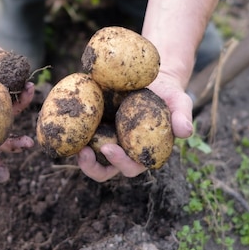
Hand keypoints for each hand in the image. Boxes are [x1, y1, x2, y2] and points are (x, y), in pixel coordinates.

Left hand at [77, 69, 193, 181]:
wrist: (152, 79)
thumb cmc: (167, 94)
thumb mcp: (179, 101)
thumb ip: (183, 115)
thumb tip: (186, 132)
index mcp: (141, 153)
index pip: (130, 166)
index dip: (119, 162)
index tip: (109, 149)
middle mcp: (121, 151)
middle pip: (104, 170)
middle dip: (92, 167)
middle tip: (83, 153)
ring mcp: (104, 140)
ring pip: (88, 157)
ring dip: (78, 155)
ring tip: (69, 144)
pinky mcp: (92, 126)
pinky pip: (78, 134)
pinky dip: (70, 133)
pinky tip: (62, 122)